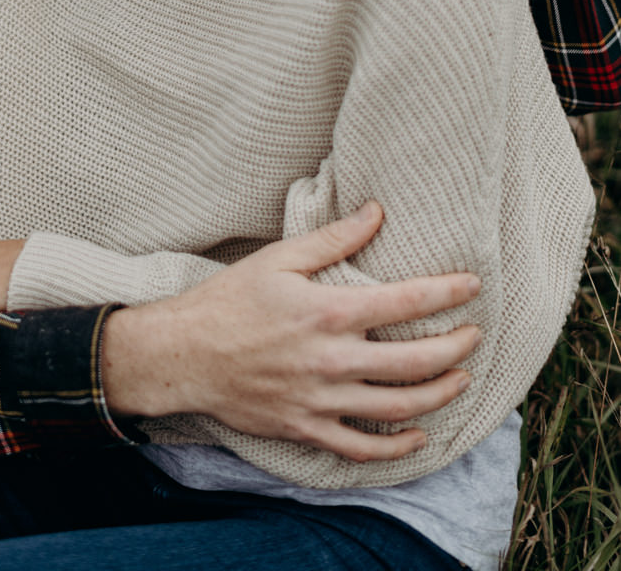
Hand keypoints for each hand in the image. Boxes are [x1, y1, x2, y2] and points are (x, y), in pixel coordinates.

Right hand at [101, 202, 480, 462]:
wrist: (186, 354)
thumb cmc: (231, 300)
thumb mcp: (281, 259)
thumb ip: (334, 239)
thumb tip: (376, 212)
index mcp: (330, 312)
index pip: (407, 302)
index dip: (447, 293)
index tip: (472, 286)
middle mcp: (333, 360)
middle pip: (416, 362)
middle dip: (456, 349)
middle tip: (474, 336)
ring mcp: (322, 400)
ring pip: (399, 407)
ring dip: (439, 394)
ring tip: (460, 379)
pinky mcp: (308, 429)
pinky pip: (364, 448)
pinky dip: (398, 446)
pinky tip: (417, 434)